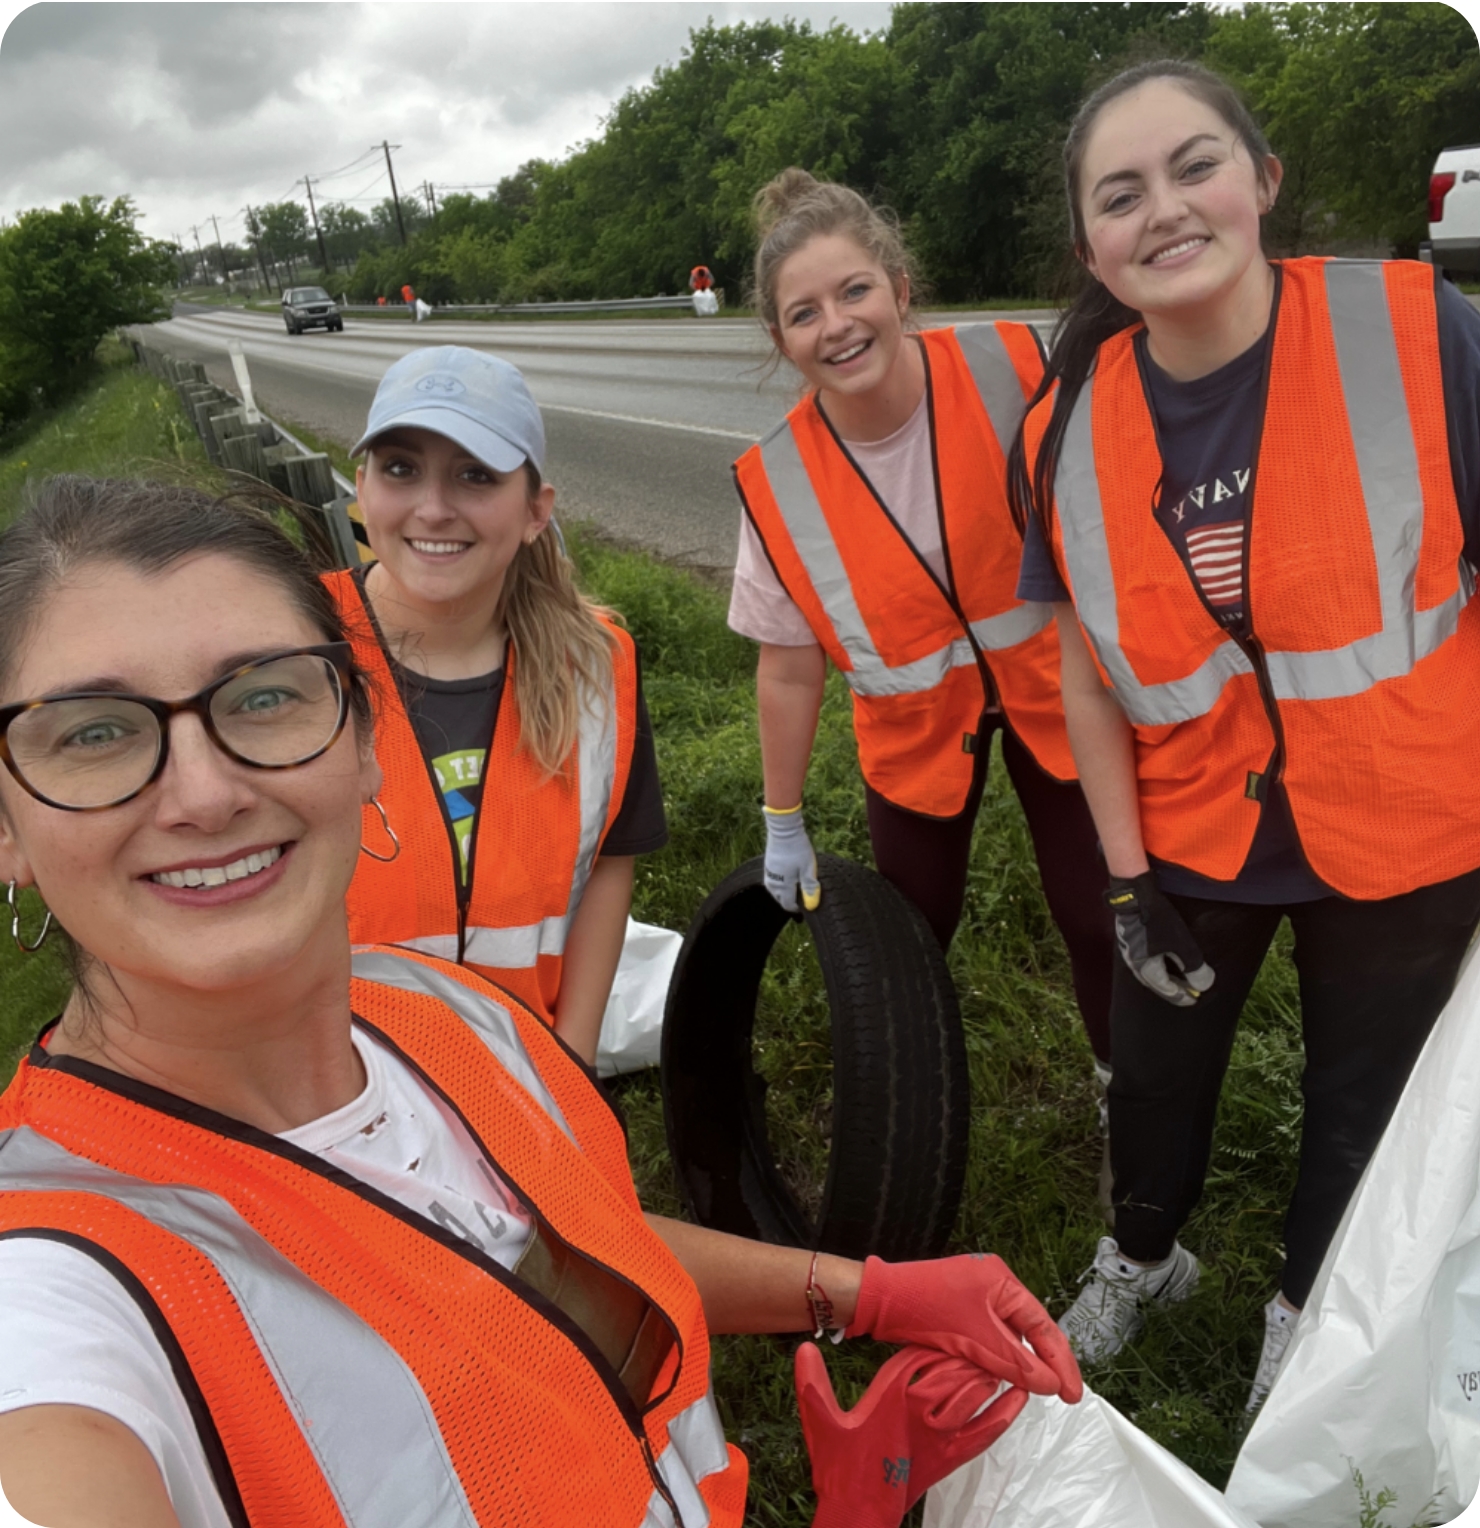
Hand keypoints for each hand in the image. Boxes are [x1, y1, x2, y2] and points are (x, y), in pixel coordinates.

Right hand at [762, 804, 820, 912]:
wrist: (784, 830)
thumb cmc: (798, 849)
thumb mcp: (808, 868)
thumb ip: (809, 887)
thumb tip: (811, 906)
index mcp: (783, 885)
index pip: (788, 905)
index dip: (797, 908)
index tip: (807, 903)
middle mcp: (773, 883)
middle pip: (780, 900)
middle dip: (790, 901)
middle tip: (803, 894)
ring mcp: (768, 874)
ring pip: (775, 891)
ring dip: (784, 893)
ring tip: (796, 887)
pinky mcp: (767, 866)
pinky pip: (772, 883)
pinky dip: (780, 885)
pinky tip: (788, 878)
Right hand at [798, 1342, 1028, 1526]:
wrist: (860, 1513)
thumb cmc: (839, 1468)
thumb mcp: (820, 1423)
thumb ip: (812, 1385)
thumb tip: (803, 1348)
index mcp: (889, 1398)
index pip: (917, 1357)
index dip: (932, 1336)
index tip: (943, 1315)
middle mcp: (918, 1414)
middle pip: (950, 1371)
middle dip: (967, 1349)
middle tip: (983, 1326)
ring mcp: (939, 1437)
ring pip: (970, 1396)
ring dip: (986, 1373)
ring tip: (1001, 1351)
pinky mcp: (953, 1459)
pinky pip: (986, 1432)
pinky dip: (1005, 1412)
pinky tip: (1018, 1396)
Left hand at [846, 1254, 1082, 1401]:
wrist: (880, 1300)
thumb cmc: (927, 1309)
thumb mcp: (978, 1338)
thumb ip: (1017, 1362)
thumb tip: (1052, 1385)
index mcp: (1002, 1281)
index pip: (1042, 1325)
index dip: (1061, 1362)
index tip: (1073, 1394)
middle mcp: (992, 1285)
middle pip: (1027, 1329)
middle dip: (1042, 1362)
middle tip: (1061, 1396)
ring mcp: (973, 1297)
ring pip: (1007, 1337)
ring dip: (1018, 1363)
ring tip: (1036, 1391)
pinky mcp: (957, 1312)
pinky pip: (987, 1338)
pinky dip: (996, 1358)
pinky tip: (1003, 1379)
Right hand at [1105, 872, 1214, 1006]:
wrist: (1134, 892)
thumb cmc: (1157, 919)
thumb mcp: (1181, 944)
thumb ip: (1194, 968)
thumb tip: (1204, 985)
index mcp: (1145, 969)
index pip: (1166, 990)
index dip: (1182, 996)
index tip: (1195, 999)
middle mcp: (1133, 963)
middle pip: (1155, 983)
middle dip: (1172, 989)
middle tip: (1188, 991)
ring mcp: (1128, 949)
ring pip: (1148, 971)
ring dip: (1164, 977)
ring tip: (1177, 976)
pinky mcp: (1128, 937)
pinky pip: (1144, 959)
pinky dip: (1157, 965)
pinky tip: (1162, 958)